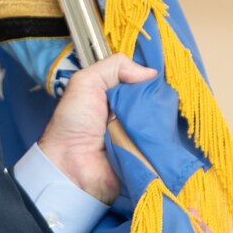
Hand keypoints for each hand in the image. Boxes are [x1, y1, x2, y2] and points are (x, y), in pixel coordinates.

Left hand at [36, 54, 153, 203]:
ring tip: (159, 121)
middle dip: (159, 101)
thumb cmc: (73, 123)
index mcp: (119, 98)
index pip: (145, 84)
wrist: (69, 165)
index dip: (153, 81)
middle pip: (157, 104)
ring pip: (164, 125)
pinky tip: (163, 138)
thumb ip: (114, 67)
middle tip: (157, 103)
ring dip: (162, 123)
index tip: (161, 79)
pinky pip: (163, 147)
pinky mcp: (146, 157)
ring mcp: (141, 138)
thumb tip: (151, 72)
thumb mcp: (86, 82)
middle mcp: (132, 117)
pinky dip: (163, 143)